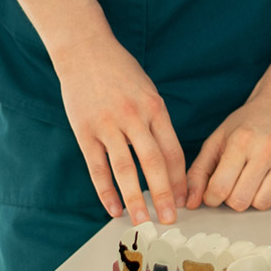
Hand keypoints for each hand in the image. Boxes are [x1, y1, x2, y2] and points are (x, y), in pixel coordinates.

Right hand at [54, 34, 185, 224]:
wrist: (85, 49)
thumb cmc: (121, 72)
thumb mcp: (149, 92)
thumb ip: (157, 123)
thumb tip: (168, 160)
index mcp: (155, 108)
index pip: (173, 151)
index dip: (180, 179)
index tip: (185, 200)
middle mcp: (134, 118)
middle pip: (154, 163)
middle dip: (164, 194)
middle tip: (170, 219)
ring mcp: (108, 125)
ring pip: (125, 169)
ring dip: (135, 198)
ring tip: (142, 220)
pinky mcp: (84, 131)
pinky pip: (97, 167)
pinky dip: (105, 190)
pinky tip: (113, 208)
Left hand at [186, 88, 270, 211]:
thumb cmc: (248, 124)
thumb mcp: (217, 140)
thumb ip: (199, 172)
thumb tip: (189, 203)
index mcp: (241, 141)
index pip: (219, 189)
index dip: (211, 198)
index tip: (213, 193)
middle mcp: (267, 149)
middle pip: (241, 201)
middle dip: (232, 199)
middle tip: (234, 186)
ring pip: (263, 204)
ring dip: (253, 199)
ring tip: (252, 183)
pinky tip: (270, 182)